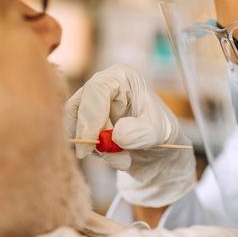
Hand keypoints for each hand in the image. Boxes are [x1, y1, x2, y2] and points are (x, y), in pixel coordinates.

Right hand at [66, 64, 195, 207]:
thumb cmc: (161, 133)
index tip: (94, 141)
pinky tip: (117, 157)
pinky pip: (79, 139)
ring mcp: (91, 106)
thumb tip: (117, 135)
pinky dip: (95, 153)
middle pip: (78, 106)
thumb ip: (140, 133)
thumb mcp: (159, 133)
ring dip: (96, 148)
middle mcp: (102, 87)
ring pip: (76, 126)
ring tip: (124, 159)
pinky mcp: (85, 124)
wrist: (160, 151)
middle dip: (89, 135)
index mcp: (122, 77)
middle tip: (104, 155)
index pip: (96, 89)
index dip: (91, 114)